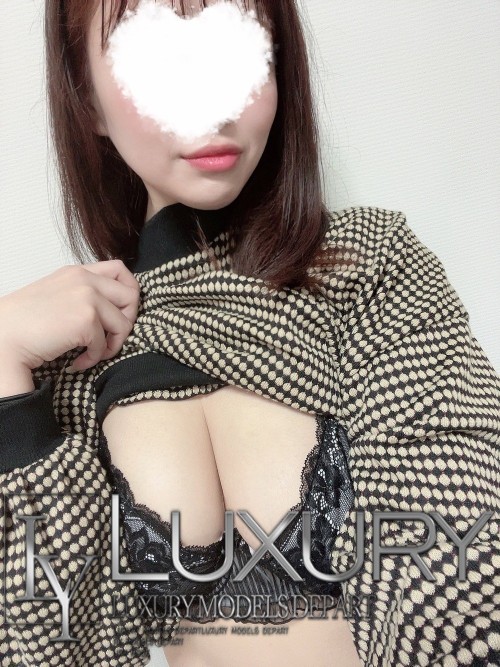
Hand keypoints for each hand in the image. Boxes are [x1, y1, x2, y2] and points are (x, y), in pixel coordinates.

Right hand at [0, 259, 140, 372]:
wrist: (3, 337)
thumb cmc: (26, 322)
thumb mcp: (57, 293)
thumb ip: (83, 292)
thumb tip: (113, 309)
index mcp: (78, 272)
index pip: (121, 270)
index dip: (129, 293)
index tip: (120, 313)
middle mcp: (85, 279)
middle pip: (132, 295)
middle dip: (127, 321)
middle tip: (109, 337)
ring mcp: (87, 298)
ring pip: (124, 324)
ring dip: (112, 345)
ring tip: (92, 353)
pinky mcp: (85, 320)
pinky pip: (105, 345)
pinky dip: (94, 359)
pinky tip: (78, 362)